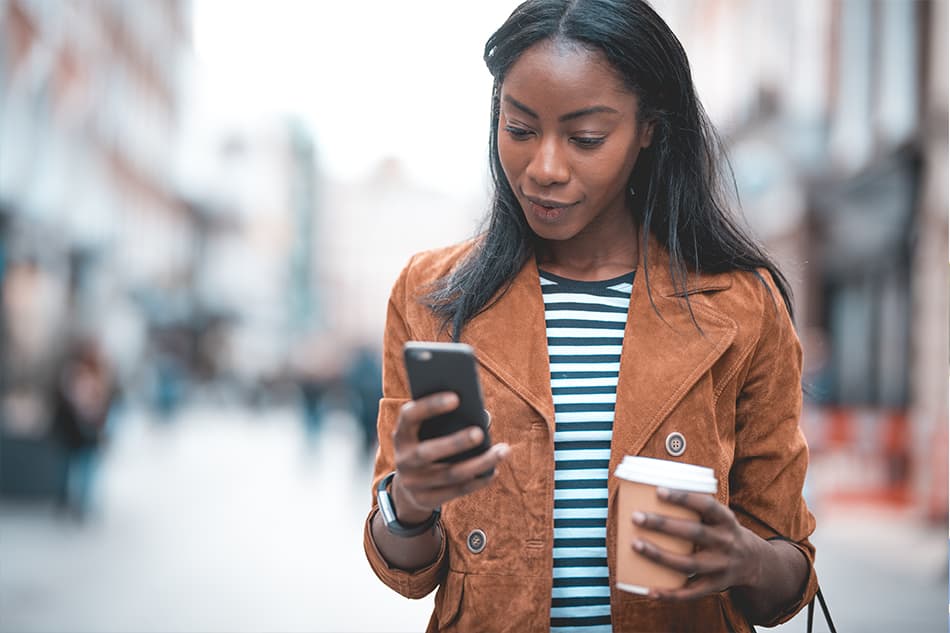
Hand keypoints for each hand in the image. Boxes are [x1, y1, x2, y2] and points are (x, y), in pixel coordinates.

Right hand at [390, 392, 509, 524]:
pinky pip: (456, 491)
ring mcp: (412, 483)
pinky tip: (494, 470)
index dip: (430, 406)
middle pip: (428, 452)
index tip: (456, 398)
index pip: (410, 416)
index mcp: (401, 434)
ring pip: (450, 474)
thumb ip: (449, 420)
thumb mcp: (428, 432)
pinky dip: (478, 480)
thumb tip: (483, 417)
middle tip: (480, 433)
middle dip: (455, 442)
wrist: (408, 487)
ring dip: (480, 463)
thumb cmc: (428, 444)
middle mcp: (403, 459)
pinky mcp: (425, 500)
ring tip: (503, 451)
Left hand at [631, 487, 766, 599]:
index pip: (707, 505)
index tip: (659, 491)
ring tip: (636, 545)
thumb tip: (651, 491)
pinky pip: (691, 593)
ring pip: (688, 563)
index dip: (684, 498)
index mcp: (726, 520)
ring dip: (660, 555)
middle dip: (663, 524)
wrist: (753, 562)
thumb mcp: (718, 516)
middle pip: (694, 533)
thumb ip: (695, 507)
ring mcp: (720, 566)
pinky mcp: (714, 586)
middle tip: (636, 517)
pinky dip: (670, 594)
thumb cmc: (720, 531)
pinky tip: (649, 590)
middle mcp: (725, 542)